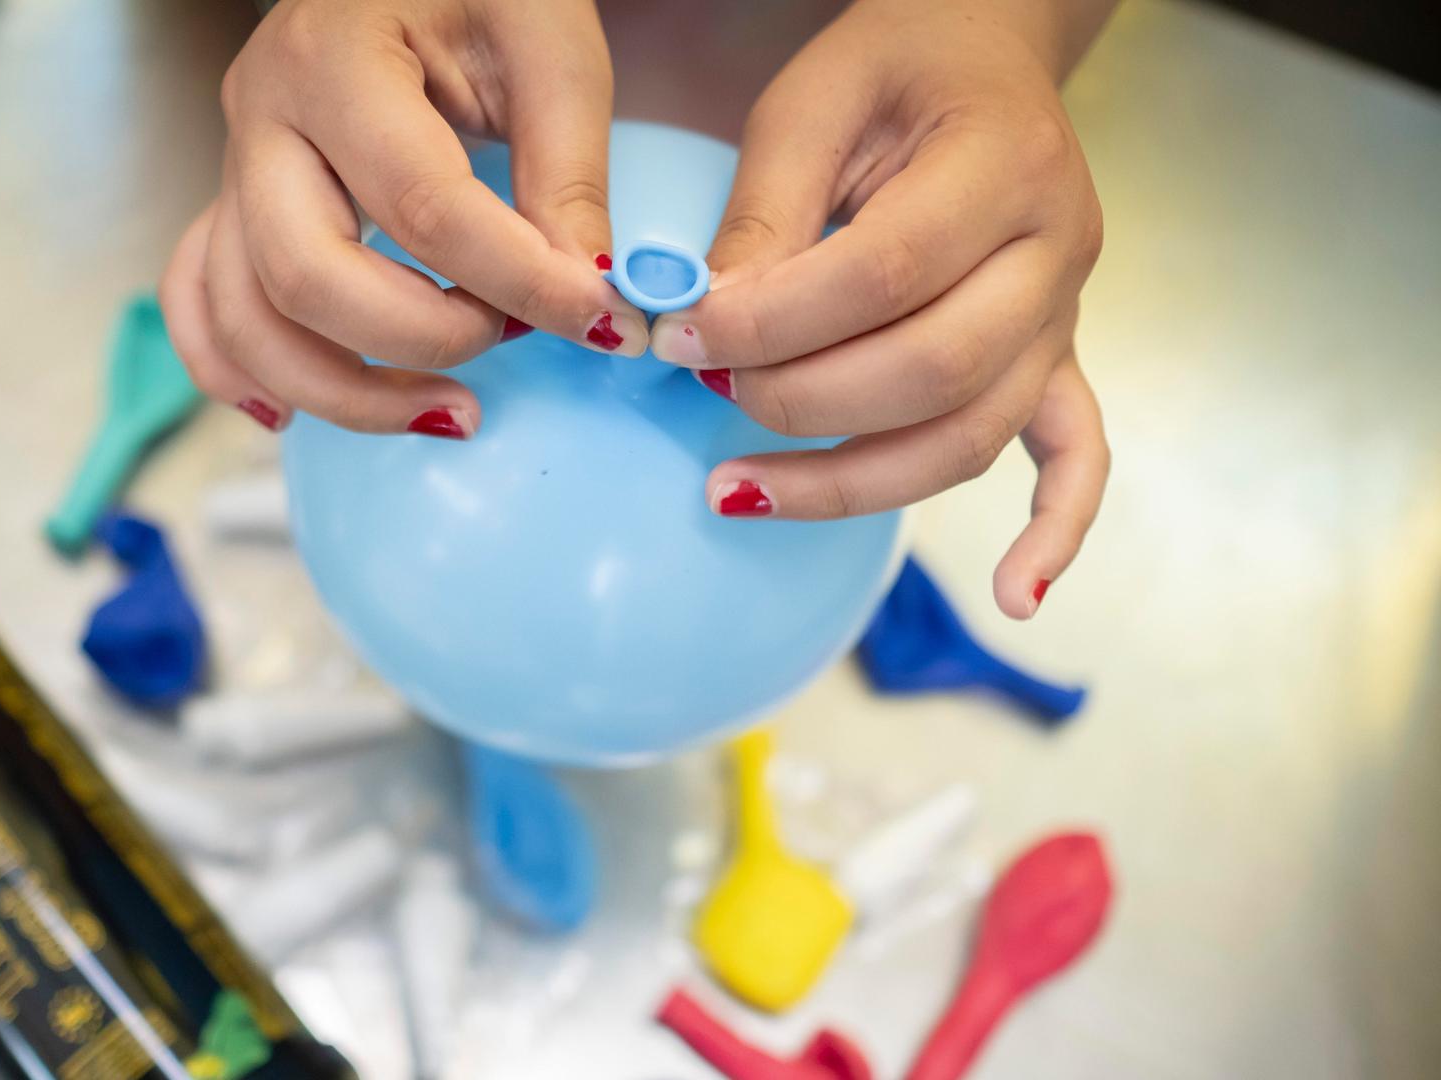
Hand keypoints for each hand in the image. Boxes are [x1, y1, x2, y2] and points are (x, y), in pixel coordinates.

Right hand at [160, 0, 648, 440]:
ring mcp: (234, 165)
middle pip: (307, 275)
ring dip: (345, 392)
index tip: (600, 318)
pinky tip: (302, 413)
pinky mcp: (234, 205)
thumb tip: (587, 300)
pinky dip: (242, 374)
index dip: (518, 280)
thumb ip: (570, 177)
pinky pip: (203, 307)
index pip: (424, 205)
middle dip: (422, 339)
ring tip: (452, 413)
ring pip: (248, 316)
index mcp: (336, 58)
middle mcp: (262, 115)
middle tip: (513, 339)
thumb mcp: (552, 49)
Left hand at [648, 0, 1113, 618]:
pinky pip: (1074, 456)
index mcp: (1002, 166)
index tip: (681, 336)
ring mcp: (1063, 315)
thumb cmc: (893, 71)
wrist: (982, 57)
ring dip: (849, 482)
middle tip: (704, 386)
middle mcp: (1053, 249)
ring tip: (735, 489)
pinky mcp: (1058, 357)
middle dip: (798, 400)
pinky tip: (1013, 598)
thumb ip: (763, 215)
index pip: (886, 275)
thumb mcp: (808, 104)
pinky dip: (1052, 534)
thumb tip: (706, 325)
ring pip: (970, 435)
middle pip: (932, 370)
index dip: (774, 323)